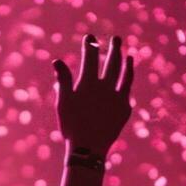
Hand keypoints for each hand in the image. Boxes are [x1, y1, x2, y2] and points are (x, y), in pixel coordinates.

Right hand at [52, 34, 134, 154]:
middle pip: (112, 62)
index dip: (90, 46)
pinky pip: (128, 91)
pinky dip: (128, 82)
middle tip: (116, 38)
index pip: (90, 58)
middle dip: (114, 48)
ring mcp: (118, 97)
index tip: (90, 37)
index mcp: (87, 83)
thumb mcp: (63, 102)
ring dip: (126, 63)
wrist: (89, 148)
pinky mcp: (125, 109)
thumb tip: (57, 61)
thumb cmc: (71, 125)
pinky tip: (128, 79)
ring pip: (125, 75)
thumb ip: (63, 80)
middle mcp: (105, 87)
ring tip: (128, 55)